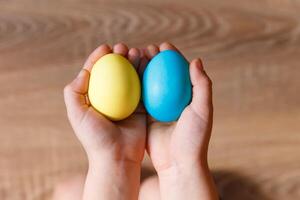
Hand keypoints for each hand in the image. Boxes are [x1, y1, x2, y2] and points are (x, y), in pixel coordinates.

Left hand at [64, 43, 145, 199]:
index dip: (99, 57)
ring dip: (134, 61)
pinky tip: (147, 64)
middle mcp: (110, 97)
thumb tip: (85, 71)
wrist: (117, 157)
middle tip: (123, 48)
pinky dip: (146, 74)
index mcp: (94, 97)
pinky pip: (144, 87)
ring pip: (131, 76)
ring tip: (136, 52)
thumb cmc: (95, 138)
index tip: (106, 48)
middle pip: (115, 71)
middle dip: (119, 56)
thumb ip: (74, 92)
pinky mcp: (141, 106)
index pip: (95, 72)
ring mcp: (127, 101)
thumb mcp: (77, 114)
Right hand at [143, 42, 217, 199]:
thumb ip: (202, 85)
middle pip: (161, 74)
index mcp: (187, 97)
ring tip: (135, 57)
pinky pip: (138, 98)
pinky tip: (125, 76)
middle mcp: (171, 100)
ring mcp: (157, 108)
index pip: (179, 71)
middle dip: (154, 59)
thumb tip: (196, 60)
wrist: (178, 165)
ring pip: (148, 84)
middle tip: (146, 49)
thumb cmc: (194, 138)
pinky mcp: (145, 117)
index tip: (163, 46)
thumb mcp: (203, 110)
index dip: (172, 56)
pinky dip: (132, 86)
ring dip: (141, 69)